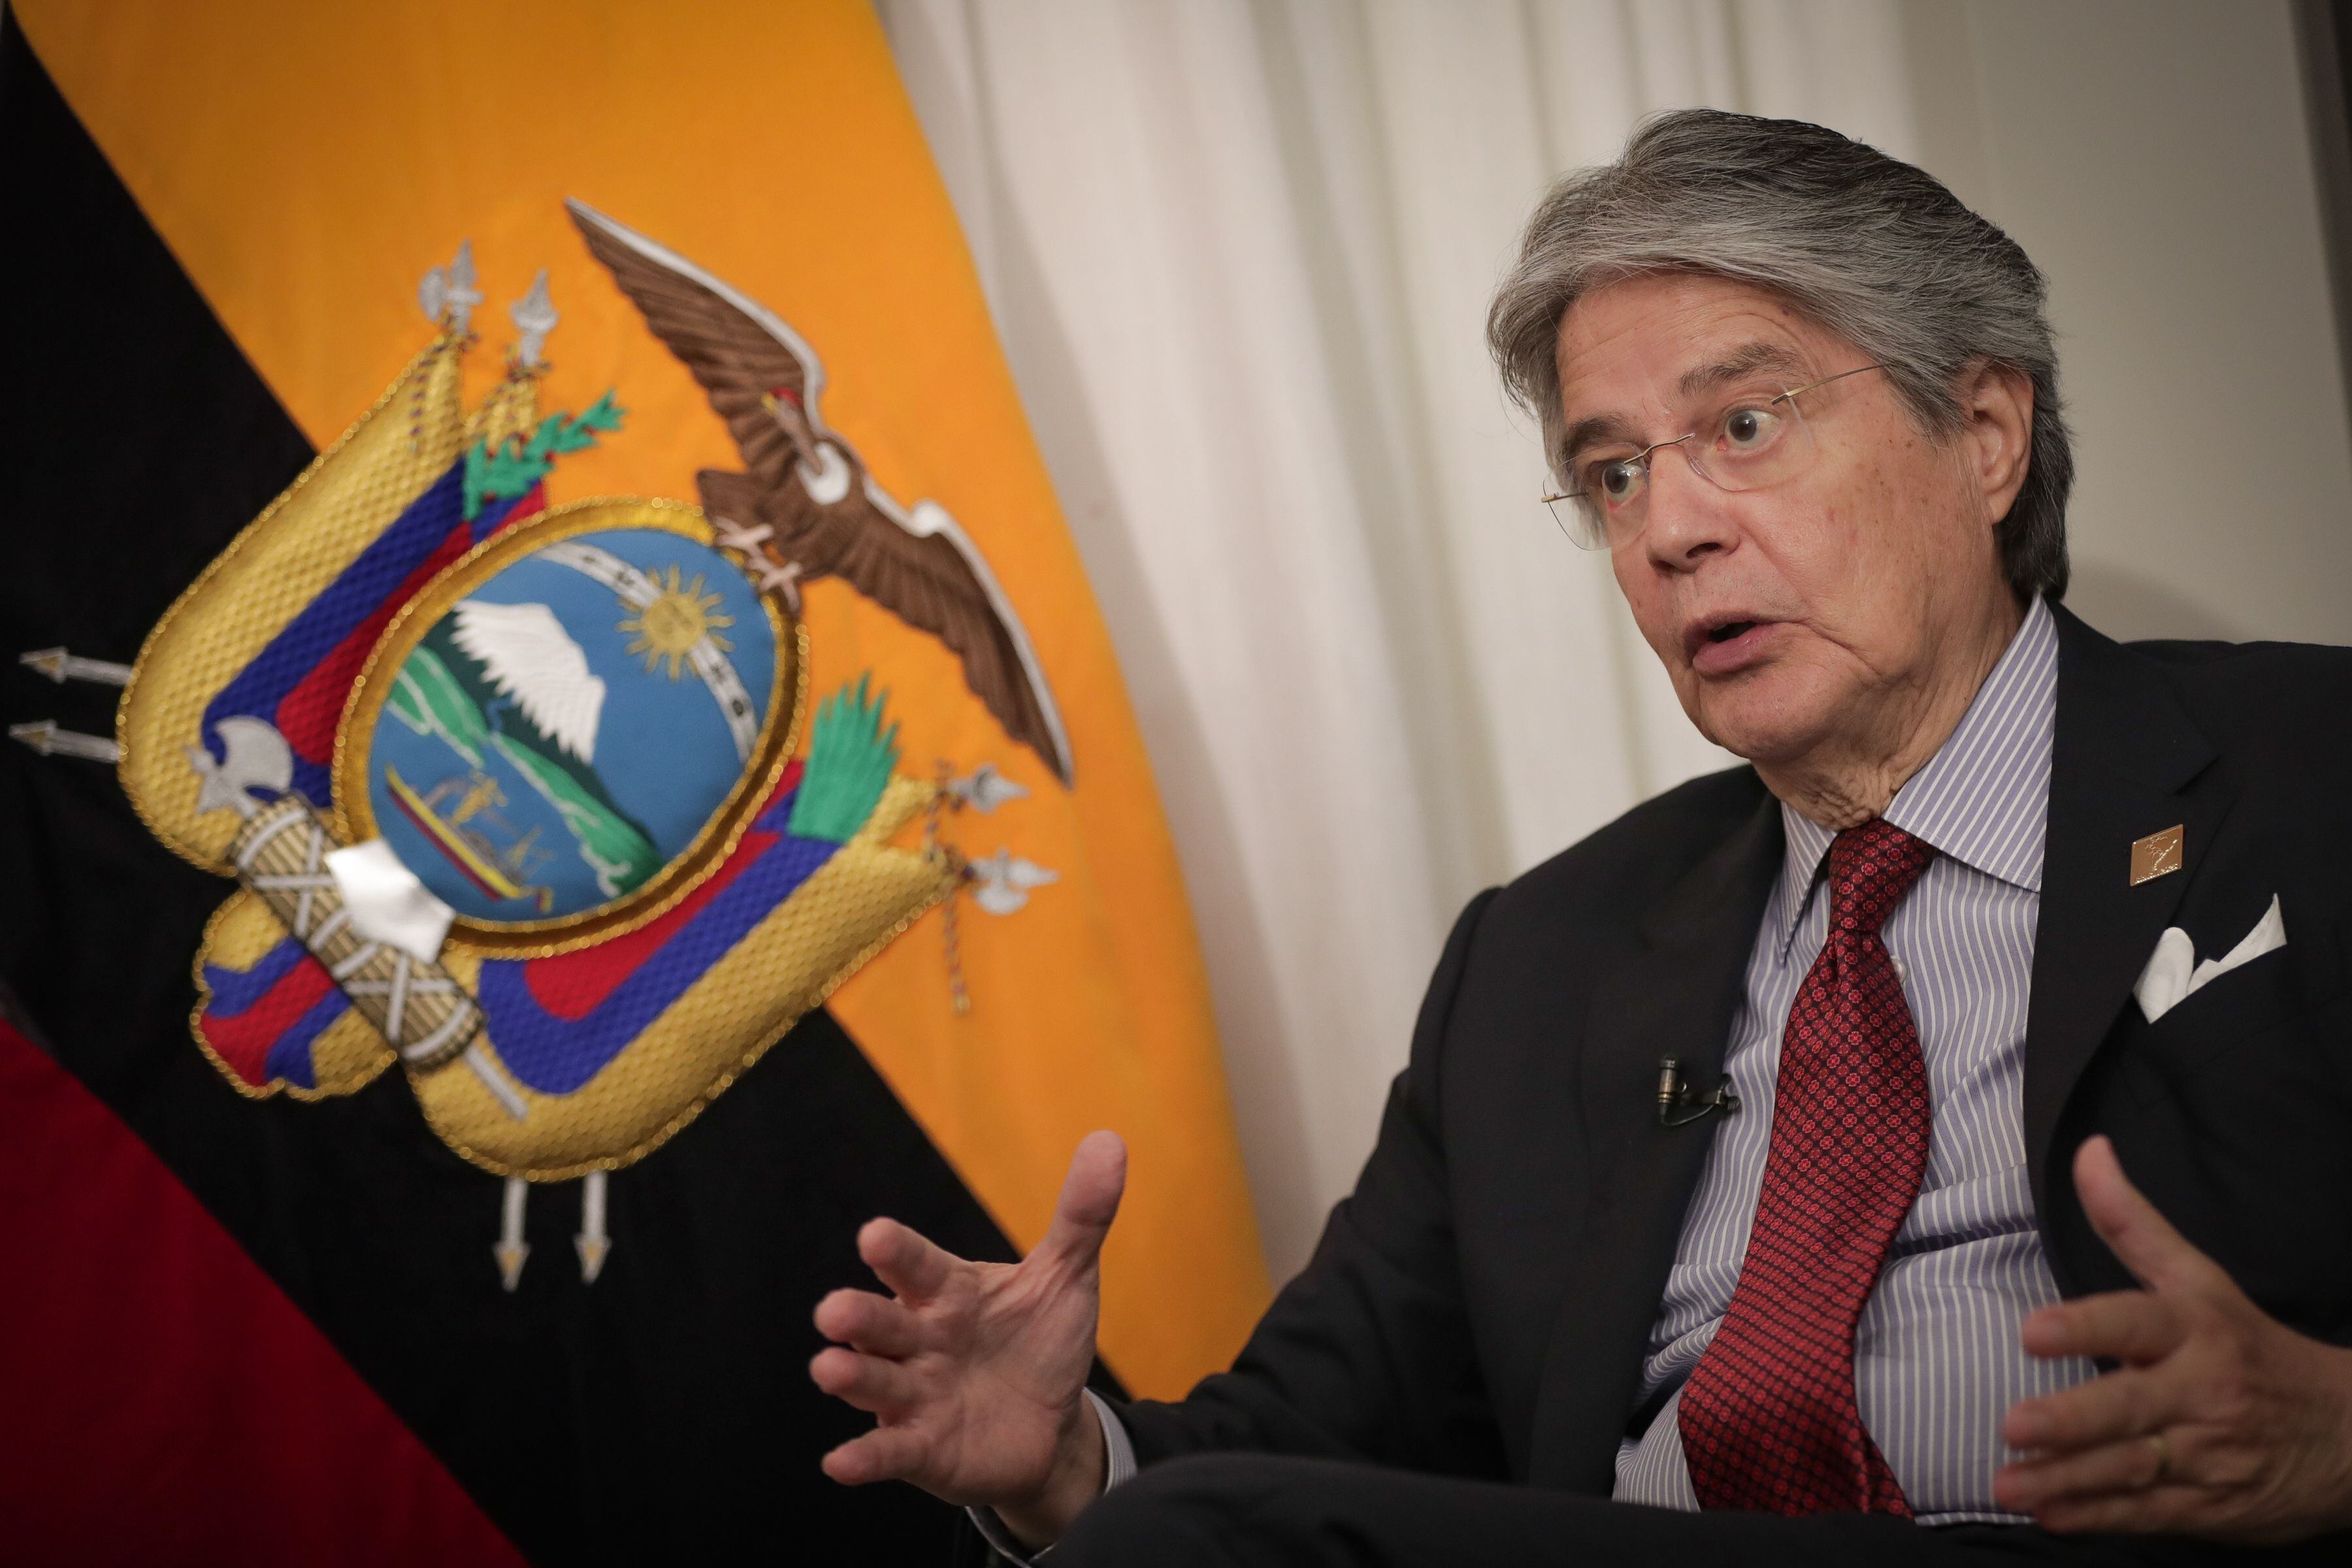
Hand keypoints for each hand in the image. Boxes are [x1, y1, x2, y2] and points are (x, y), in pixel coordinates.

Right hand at [811, 1130, 1125, 1546]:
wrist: (1049, 1424)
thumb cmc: (1038, 1340)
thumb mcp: (1064, 1279)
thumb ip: (1081, 1217)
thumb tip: (1111, 1141)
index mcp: (948, 1291)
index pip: (917, 1265)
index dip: (897, 1252)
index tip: (875, 1235)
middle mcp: (920, 1339)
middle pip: (882, 1323)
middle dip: (857, 1316)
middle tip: (834, 1311)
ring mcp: (915, 1395)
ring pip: (875, 1382)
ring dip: (851, 1377)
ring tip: (830, 1369)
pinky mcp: (921, 1448)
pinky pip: (887, 1452)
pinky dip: (864, 1457)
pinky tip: (840, 1462)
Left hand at [1996, 1134, 2351, 1541]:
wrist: (2349, 1434)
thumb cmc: (2249, 1346)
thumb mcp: (2200, 1278)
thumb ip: (2131, 1221)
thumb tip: (2087, 1149)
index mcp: (2193, 1329)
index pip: (2135, 1322)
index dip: (2085, 1327)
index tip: (2033, 1332)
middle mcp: (2198, 1391)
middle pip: (2129, 1405)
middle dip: (2072, 1419)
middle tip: (2014, 1423)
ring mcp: (2204, 1453)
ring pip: (2128, 1467)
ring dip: (2065, 1478)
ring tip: (2008, 1483)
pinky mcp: (2207, 1504)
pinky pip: (2146, 1513)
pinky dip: (2098, 1517)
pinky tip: (2052, 1515)